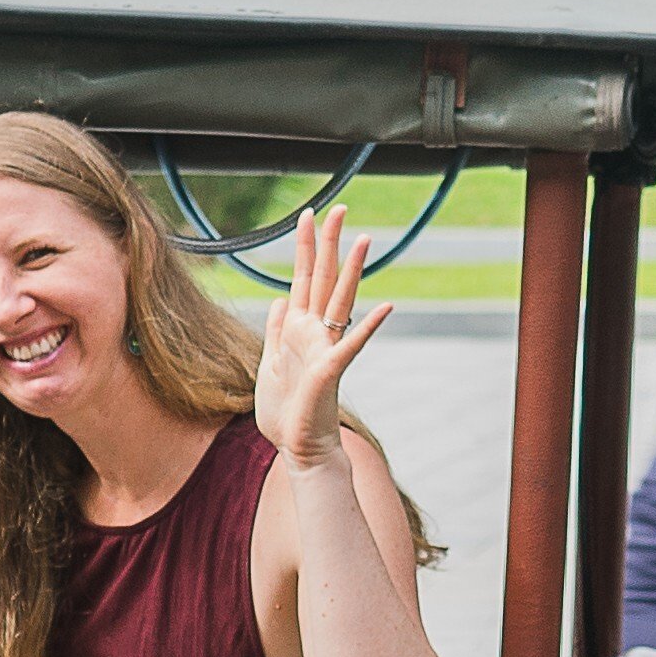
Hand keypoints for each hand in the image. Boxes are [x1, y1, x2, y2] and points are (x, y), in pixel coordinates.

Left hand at [255, 204, 393, 466]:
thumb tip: (279, 300)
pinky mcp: (331, 370)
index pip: (303, 277)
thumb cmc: (285, 412)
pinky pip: (352, 344)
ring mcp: (326, 348)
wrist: (297, 449)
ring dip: (353, 270)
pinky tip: (387, 307)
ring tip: (364, 239)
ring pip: (340, 301)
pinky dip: (369, 326)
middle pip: (323, 278)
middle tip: (338, 207)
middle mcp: (315, 333)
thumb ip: (275, 331)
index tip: (308, 213)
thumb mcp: (268, 363)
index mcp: (298, 329)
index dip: (304, 245)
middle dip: (328, 243)